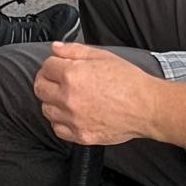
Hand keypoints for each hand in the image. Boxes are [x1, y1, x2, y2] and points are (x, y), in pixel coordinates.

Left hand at [34, 42, 159, 145]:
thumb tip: (55, 49)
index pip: (46, 66)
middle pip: (40, 88)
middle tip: (56, 80)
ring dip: (52, 101)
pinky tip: (70, 114)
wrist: (146, 107)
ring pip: (46, 110)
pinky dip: (60, 121)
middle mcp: (69, 98)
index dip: (52, 63)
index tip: (57, 65)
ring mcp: (73, 119)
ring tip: (65, 97)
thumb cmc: (128, 81)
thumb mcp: (102, 56)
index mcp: (72, 75)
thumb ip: (74, 50)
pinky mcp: (80, 136)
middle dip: (46, 80)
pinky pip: (58, 129)